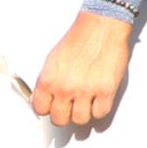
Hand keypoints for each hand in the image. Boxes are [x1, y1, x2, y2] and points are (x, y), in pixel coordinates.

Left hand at [27, 12, 134, 129]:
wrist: (100, 28)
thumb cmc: (78, 40)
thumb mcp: (52, 61)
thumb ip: (48, 82)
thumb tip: (45, 97)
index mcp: (48, 80)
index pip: (40, 109)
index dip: (47, 109)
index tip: (52, 107)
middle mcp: (65, 88)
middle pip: (59, 119)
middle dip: (64, 115)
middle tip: (69, 108)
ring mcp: (86, 91)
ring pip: (80, 120)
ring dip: (83, 113)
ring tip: (84, 103)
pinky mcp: (106, 91)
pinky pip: (100, 113)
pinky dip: (99, 109)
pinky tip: (97, 100)